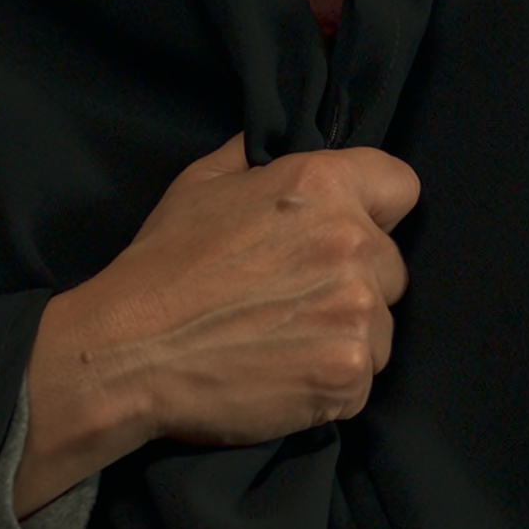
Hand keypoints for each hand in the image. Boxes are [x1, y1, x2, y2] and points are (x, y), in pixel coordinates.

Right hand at [14, 135, 417, 516]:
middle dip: (354, 282)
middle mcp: (351, 242)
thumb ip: (252, 157)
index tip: (349, 231)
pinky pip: (360, 382)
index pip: (401, 186)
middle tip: (293, 301)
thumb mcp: (200, 186)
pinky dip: (329, 387)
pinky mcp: (346, 372)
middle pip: (391, 266)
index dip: (376, 210)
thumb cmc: (161, 269)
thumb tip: (270, 141)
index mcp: (323, 186)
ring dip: (344, 337)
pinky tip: (282, 377)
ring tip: (281, 343)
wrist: (128, 352)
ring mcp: (355, 311)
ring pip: (380, 328)